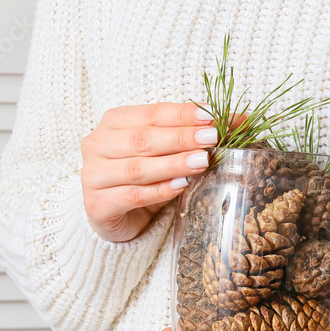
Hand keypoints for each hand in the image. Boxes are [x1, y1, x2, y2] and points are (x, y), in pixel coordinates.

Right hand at [81, 102, 241, 242]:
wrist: (114, 216)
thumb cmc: (142, 179)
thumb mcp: (165, 153)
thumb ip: (190, 137)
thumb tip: (237, 121)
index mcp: (113, 122)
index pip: (151, 114)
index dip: (182, 114)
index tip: (211, 116)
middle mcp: (97, 145)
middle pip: (144, 139)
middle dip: (181, 138)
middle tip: (212, 137)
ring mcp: (92, 176)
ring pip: (138, 168)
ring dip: (173, 164)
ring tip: (202, 161)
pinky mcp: (96, 205)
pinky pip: (132, 196)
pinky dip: (159, 190)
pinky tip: (181, 186)